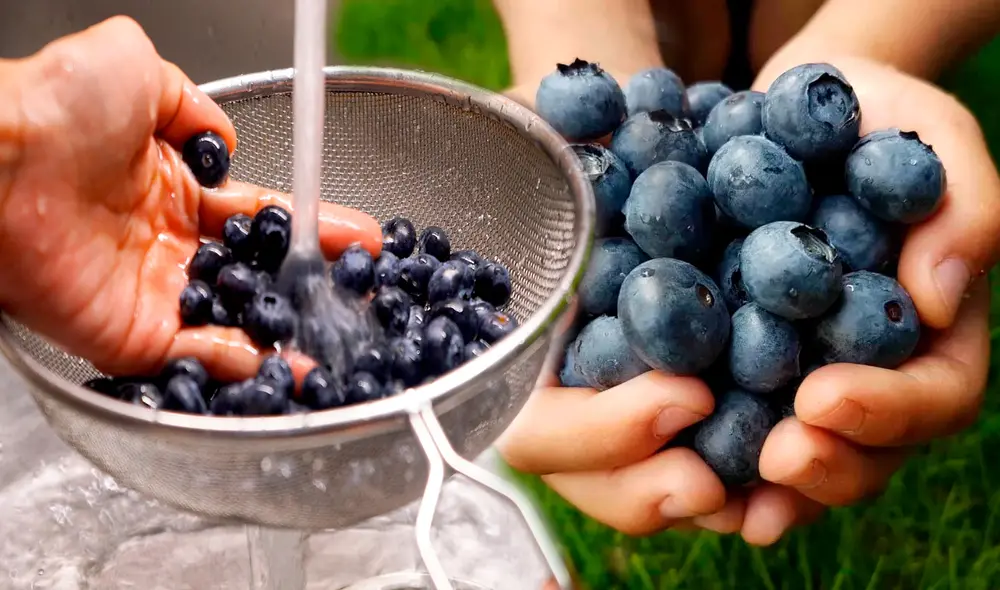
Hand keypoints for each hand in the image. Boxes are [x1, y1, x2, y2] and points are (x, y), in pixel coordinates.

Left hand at [0, 17, 381, 380]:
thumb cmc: (56, 107)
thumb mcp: (136, 67)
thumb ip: (192, 103)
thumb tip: (224, 139)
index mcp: (172, 187)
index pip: (259, 214)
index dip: (310, 225)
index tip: (359, 237)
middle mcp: (167, 243)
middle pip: (257, 271)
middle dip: (313, 282)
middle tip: (363, 291)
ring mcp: (151, 293)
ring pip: (234, 321)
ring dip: (286, 336)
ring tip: (337, 344)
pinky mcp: (131, 334)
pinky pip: (195, 356)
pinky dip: (239, 364)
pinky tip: (282, 365)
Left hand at [498, 55, 997, 544]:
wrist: (785, 112)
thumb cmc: (873, 118)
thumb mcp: (932, 137)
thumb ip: (962, 208)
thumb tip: (935, 298)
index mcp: (929, 335)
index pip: (933, 397)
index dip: (886, 412)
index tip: (824, 398)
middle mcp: (866, 373)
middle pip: (863, 453)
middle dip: (823, 468)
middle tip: (775, 460)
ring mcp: (798, 379)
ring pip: (791, 461)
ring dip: (754, 488)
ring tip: (710, 493)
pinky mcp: (730, 366)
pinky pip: (720, 425)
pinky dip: (692, 452)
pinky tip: (657, 461)